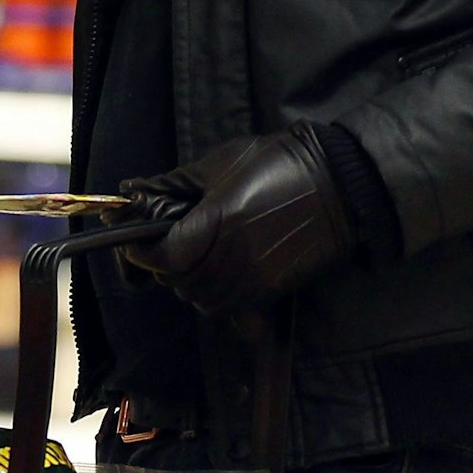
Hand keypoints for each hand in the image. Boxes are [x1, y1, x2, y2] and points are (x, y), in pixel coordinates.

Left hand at [117, 123, 354, 316]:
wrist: (341, 183)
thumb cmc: (279, 164)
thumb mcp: (222, 163)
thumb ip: (175, 183)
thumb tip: (131, 190)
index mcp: (215, 224)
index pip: (162, 257)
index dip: (142, 252)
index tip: (139, 240)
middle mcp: (231, 259)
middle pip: (179, 282)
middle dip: (167, 266)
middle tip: (171, 244)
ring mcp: (253, 279)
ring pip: (202, 300)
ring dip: (191, 284)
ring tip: (198, 259)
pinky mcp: (270, 291)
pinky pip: (230, 309)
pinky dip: (218, 297)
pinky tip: (222, 276)